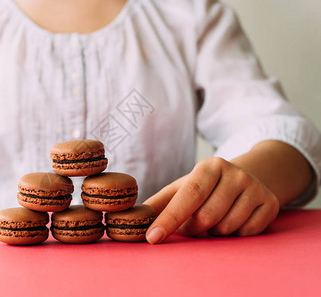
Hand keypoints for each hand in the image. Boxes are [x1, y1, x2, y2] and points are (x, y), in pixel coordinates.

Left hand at [144, 157, 279, 243]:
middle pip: (206, 217)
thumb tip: (135, 217)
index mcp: (209, 166)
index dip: (169, 219)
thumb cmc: (205, 188)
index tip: (152, 237)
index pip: (188, 195)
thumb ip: (159, 203)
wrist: (245, 179)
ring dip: (214, 232)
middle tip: (193, 223)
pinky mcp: (271, 204)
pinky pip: (246, 233)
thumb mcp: (181, 189)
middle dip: (194, 228)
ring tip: (215, 218)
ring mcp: (255, 187)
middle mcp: (235, 173)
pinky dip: (234, 234)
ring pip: (226, 228)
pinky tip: (233, 220)